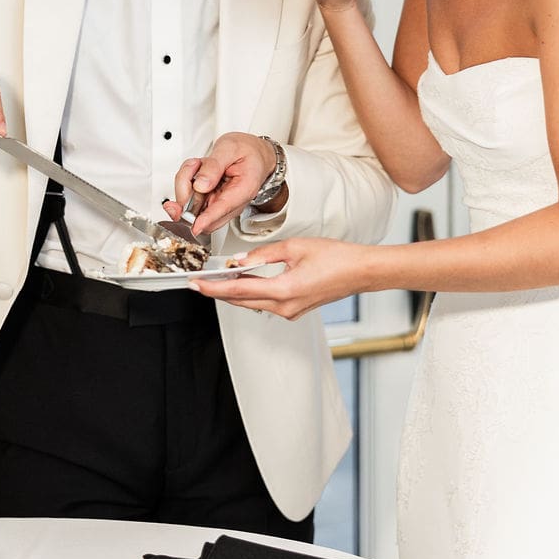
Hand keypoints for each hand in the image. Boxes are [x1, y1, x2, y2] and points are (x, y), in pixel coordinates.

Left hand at [164, 133, 282, 235]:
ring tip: (198, 163)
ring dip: (186, 182)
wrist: (254, 153)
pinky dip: (186, 181)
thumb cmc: (247, 151)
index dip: (205, 219)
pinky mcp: (208, 201)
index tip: (193, 225)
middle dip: (186, 192)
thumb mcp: (231, 148)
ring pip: (190, 207)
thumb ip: (214, 166)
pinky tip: (197, 168)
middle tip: (192, 167)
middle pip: (201, 214)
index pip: (222, 209)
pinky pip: (189, 198)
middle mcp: (230, 202)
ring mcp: (218, 203)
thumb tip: (200, 185)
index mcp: (243, 190)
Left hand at [190, 236, 375, 319]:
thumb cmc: (336, 257)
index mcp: (284, 290)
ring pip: (253, 303)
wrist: (361, 271)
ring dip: (235, 292)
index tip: (197, 284)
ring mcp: (291, 311)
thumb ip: (263, 255)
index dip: (214, 287)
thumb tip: (240, 261)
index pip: (239, 290)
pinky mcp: (295, 310)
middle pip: (242, 301)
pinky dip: (253, 293)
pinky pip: (266, 303)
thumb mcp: (295, 247)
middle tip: (200, 282)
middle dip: (219, 292)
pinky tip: (246, 282)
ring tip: (219, 279)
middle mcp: (286, 306)